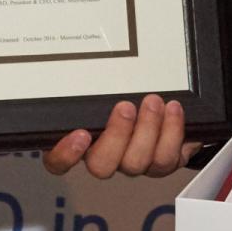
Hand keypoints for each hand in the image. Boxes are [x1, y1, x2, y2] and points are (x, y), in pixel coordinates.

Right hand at [44, 96, 192, 178]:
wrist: (156, 102)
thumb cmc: (116, 93)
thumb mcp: (98, 87)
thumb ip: (88, 85)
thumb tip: (79, 65)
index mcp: (77, 144)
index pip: (58, 162)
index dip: (67, 154)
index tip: (80, 134)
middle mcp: (104, 159)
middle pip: (103, 166)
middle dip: (117, 135)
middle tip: (125, 107)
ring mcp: (133, 163)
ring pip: (138, 163)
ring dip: (149, 131)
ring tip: (155, 102)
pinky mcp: (161, 163)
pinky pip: (169, 159)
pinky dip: (173, 133)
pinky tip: (174, 111)